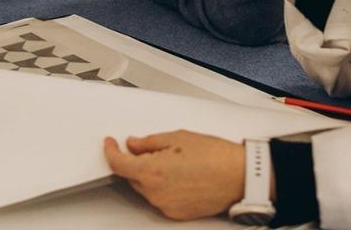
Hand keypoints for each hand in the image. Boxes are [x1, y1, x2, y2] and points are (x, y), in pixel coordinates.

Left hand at [103, 131, 244, 220]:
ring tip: (174, 160)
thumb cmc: (214, 156)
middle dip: (135, 161)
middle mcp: (155, 193)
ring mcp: (165, 205)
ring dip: (150, 174)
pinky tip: (179, 174)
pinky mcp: (176, 214)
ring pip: (146, 188)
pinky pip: (160, 198)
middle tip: (150, 148)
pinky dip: (162, 186)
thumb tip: (133, 144)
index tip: (111, 144)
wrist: (239, 176)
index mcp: (151, 171)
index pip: (118, 164)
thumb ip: (148, 142)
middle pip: (131, 177)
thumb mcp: (177, 137)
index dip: (111, 151)